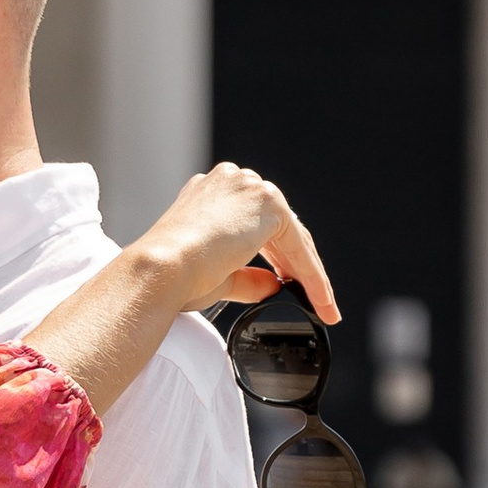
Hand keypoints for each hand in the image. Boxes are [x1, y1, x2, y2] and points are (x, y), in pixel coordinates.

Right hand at [132, 163, 340, 324]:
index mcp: (210, 193)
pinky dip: (311, 273)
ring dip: (308, 272)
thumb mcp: (218, 275)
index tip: (284, 281)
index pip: (254, 223)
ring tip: (322, 305)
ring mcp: (249, 187)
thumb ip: (247, 276)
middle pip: (278, 227)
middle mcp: (231, 182)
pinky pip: (298, 244)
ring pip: (292, 235)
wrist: (165, 268)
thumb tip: (272, 284)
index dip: (275, 256)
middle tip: (314, 299)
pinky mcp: (268, 202)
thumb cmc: (176, 274)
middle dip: (295, 265)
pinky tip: (320, 298)